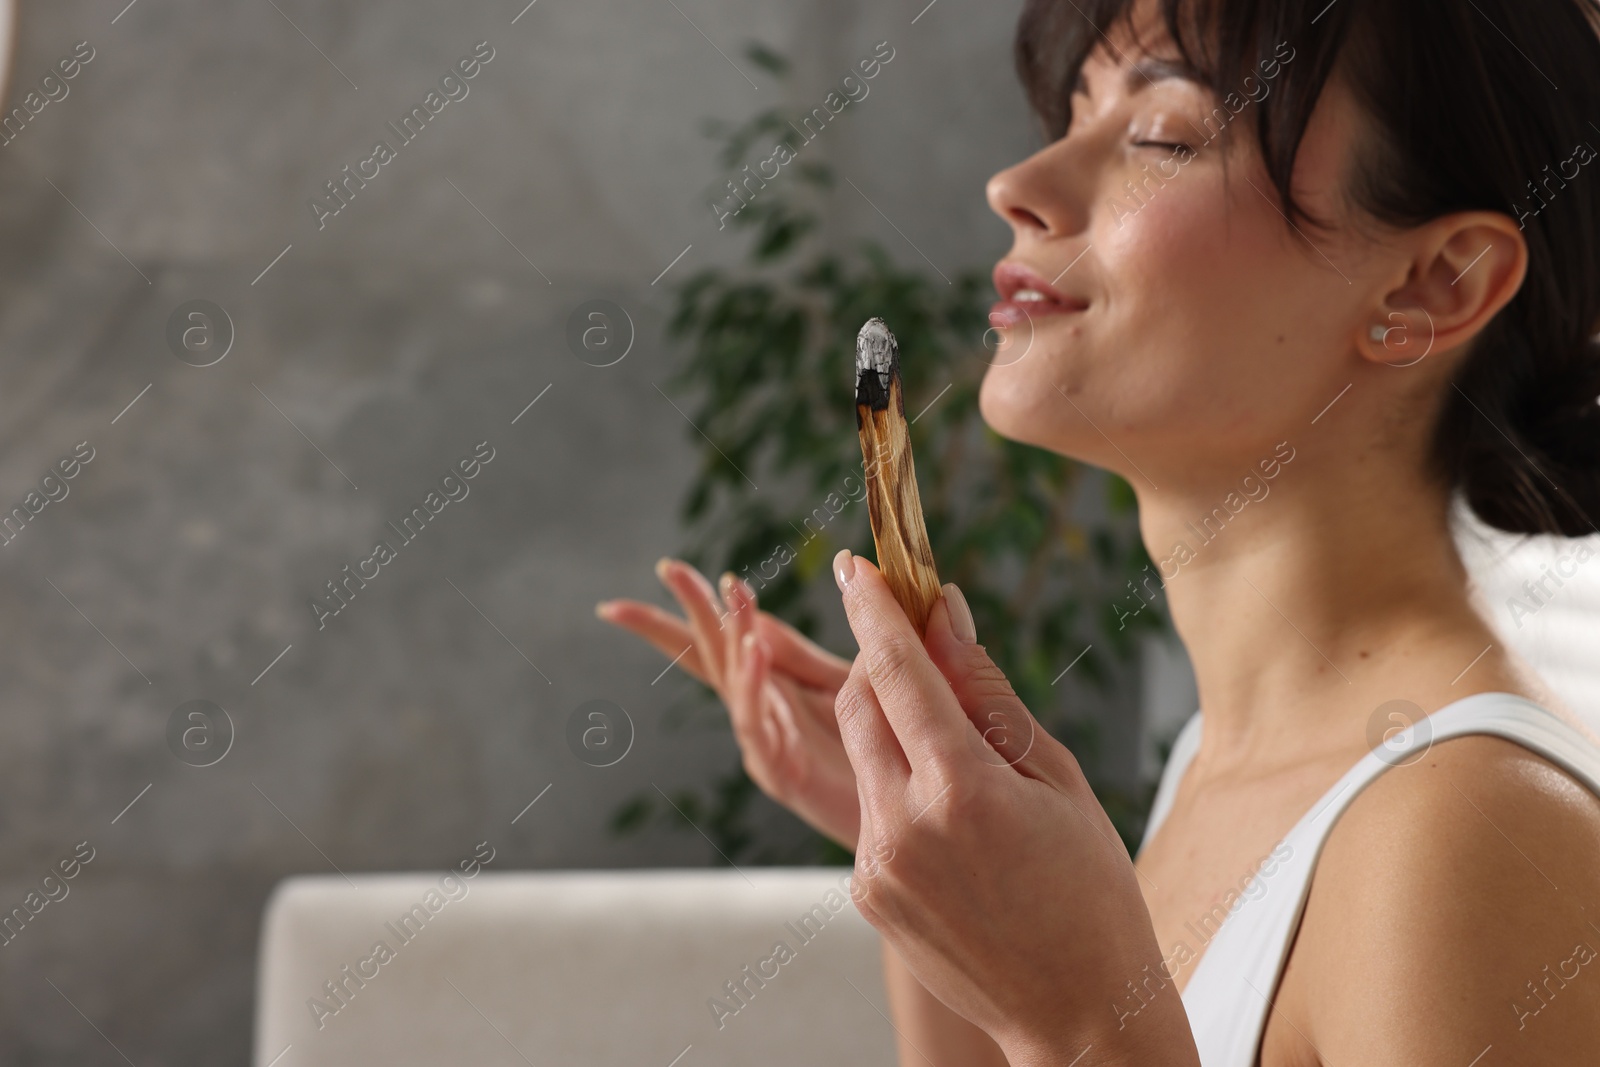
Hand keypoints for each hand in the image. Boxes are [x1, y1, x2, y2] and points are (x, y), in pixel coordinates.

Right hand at [597, 558, 860, 849]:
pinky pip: (758, 728)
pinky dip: (752, 689)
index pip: (724, 633)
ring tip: (734, 594)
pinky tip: (755, 652)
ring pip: (734, 684)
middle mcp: (760, 710)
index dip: (695, 601)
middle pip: (711, 654)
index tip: (667, 567)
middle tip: (669, 568)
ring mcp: (765, 743)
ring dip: (731, 638)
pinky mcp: (782, 774)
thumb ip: (800, 653)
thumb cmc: (881, 749)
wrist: (912, 815)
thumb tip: (760, 611)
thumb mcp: (842, 683)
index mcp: (772, 682)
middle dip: (686, 614)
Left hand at [830, 549, 1199, 1065]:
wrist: (1075, 1013)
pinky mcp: (864, 891)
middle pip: (859, 704)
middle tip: (912, 640)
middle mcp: (902, 826)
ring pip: (860, 755)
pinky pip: (868, 808)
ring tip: (955, 746)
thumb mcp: (1058, 781)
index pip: (898, 672)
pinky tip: (952, 813)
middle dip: (878, 662)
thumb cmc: (1090, 891)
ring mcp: (875, 864)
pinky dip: (896, 785)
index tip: (856, 567)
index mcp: (961, 791)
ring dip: (891, 726)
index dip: (874, 611)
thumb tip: (946, 617)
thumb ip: (989, 695)